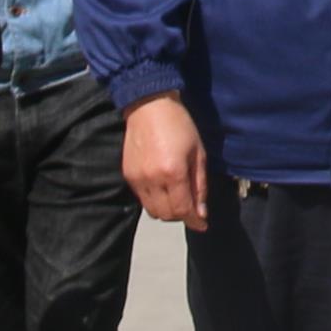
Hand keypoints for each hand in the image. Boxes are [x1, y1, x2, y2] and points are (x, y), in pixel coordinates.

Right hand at [125, 93, 210, 231]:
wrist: (149, 105)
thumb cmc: (178, 125)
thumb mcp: (199, 153)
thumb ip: (200, 186)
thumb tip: (201, 213)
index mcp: (173, 173)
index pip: (183, 210)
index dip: (194, 221)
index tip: (202, 225)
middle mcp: (152, 180)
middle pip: (167, 215)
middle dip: (181, 215)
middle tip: (191, 206)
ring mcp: (137, 179)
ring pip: (152, 211)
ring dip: (167, 210)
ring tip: (176, 197)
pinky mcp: (128, 175)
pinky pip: (141, 199)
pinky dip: (154, 200)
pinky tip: (162, 187)